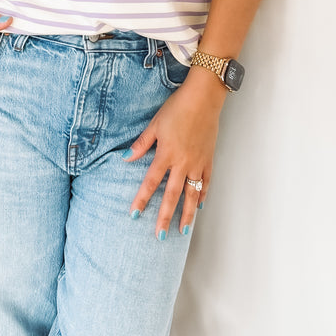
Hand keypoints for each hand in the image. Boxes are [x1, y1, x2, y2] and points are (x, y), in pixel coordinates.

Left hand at [124, 69, 225, 237]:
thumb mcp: (155, 124)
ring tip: (182, 231)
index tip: (134, 215)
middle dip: (164, 217)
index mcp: (167, 154)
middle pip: (172, 196)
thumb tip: (127, 158)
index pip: (151, 183)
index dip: (142, 200)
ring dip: (186, 214)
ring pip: (192, 195)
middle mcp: (183, 163)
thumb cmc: (177, 108)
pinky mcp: (209, 160)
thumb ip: (142, 144)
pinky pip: (206, 183)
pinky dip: (202, 195)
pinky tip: (198, 206)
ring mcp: (198, 163)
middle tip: (159, 236)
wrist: (204, 98)